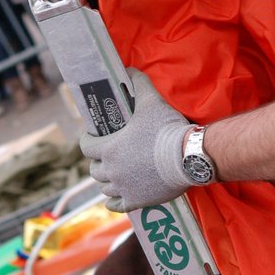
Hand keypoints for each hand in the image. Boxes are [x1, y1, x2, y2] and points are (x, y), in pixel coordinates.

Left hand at [80, 69, 194, 212]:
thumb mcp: (151, 102)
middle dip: (98, 161)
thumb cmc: (167, 129)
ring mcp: (123, 188)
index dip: (88, 139)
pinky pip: (115, 206)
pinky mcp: (136, 201)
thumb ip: (138, 85)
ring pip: (104, 187)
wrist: (189, 156)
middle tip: (108, 154)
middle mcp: (111, 171)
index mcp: (109, 149)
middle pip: (94, 169)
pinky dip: (112, 202)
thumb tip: (129, 69)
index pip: (86, 146)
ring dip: (107, 180)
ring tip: (115, 173)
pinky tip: (114, 198)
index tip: (95, 135)